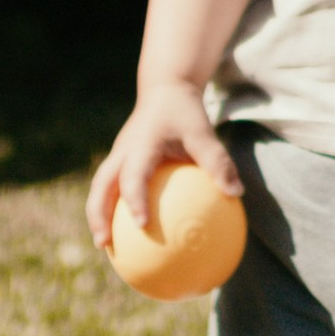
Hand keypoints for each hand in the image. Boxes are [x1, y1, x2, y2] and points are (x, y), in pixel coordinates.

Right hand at [86, 85, 242, 253]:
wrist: (165, 89)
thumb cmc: (185, 113)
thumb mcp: (204, 131)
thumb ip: (218, 161)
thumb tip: (236, 194)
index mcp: (141, 144)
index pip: (134, 174)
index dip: (135, 199)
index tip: (143, 224)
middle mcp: (123, 151)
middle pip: (101, 186)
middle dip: (98, 215)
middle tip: (104, 243)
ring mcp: (118, 155)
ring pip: (100, 188)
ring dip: (98, 215)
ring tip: (105, 246)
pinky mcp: (121, 161)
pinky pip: (112, 187)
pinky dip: (112, 208)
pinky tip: (127, 232)